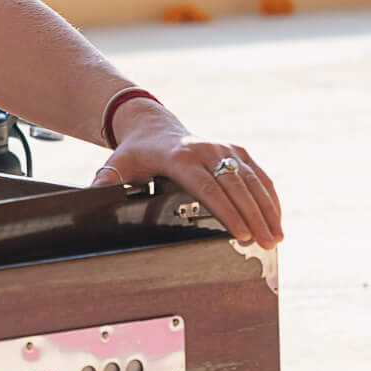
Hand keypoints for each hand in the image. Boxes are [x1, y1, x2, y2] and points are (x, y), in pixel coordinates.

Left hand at [96, 108, 282, 246]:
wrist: (151, 125)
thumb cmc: (135, 152)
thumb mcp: (118, 164)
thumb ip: (107, 180)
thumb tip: (93, 193)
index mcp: (180, 157)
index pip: (207, 187)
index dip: (226, 211)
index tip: (240, 234)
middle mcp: (207, 149)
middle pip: (235, 186)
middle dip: (253, 217)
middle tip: (265, 244)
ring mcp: (225, 148)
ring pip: (252, 180)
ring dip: (267, 209)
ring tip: (276, 238)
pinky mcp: (237, 149)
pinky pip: (258, 175)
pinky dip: (270, 197)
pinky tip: (277, 219)